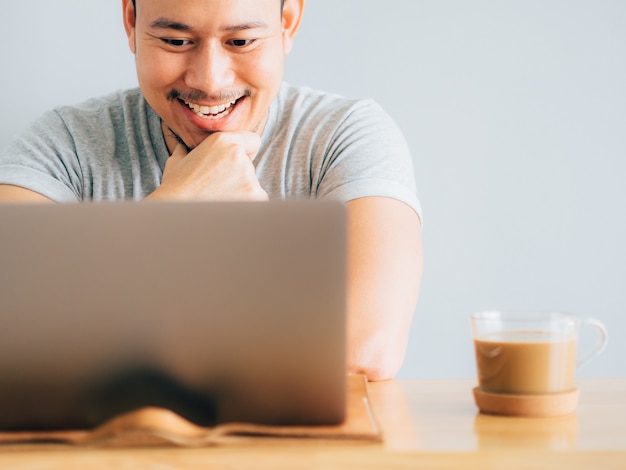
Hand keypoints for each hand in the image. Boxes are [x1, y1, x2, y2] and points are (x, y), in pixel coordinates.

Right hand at [147, 131, 267, 200]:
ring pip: (253, 186)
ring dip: (242, 193)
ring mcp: (249, 178)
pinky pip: (258, 202)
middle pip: (251, 166)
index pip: (253, 140)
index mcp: (223, 142)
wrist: (176, 216)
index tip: (233, 164)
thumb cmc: (174, 189)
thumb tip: (183, 147)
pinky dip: (246, 207)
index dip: (245, 152)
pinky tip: (227, 211)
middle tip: (218, 189)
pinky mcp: (256, 198)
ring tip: (219, 201)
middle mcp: (239, 156)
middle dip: (239, 177)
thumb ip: (189, 151)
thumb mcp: (177, 162)